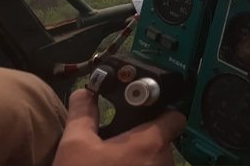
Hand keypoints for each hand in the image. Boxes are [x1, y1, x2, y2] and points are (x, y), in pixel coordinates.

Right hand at [53, 88, 186, 165]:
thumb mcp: (74, 145)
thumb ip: (83, 114)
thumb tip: (84, 91)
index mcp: (151, 142)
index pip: (175, 117)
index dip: (161, 112)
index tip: (143, 116)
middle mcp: (165, 161)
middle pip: (163, 142)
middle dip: (143, 141)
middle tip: (117, 145)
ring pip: (157, 163)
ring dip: (141, 161)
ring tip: (113, 164)